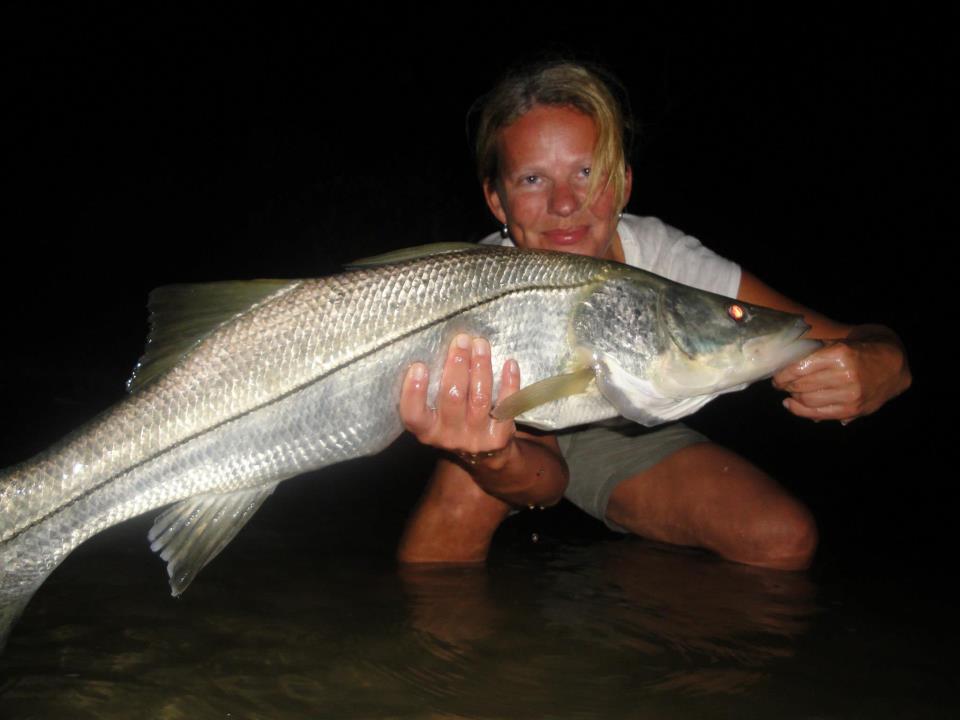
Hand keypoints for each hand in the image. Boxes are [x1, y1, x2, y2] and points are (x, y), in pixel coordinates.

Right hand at [400, 334, 520, 464]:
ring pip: (479, 399)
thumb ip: (433, 391)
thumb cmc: (454, 422)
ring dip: (481, 367)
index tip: (419, 365)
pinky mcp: (499, 437)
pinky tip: (510, 363)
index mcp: (427, 430)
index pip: (414, 414)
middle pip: (452, 398)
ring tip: (481, 344)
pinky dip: (510, 383)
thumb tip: (441, 346)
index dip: (414, 392)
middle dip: (457, 365)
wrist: (484, 457)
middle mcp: (449, 436)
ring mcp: (476, 438)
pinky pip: (506, 407)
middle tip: (461, 340)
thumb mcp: (436, 416)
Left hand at [773, 332, 910, 424]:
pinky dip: (801, 411)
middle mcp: (845, 375)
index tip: (776, 376)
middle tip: (780, 384)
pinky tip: (792, 405)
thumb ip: (811, 354)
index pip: (799, 368)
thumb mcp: (836, 344)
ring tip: (789, 393)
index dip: (782, 375)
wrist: (892, 364)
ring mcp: (850, 395)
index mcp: (839, 354)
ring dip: (793, 398)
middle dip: (786, 386)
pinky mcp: (853, 409)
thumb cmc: (857, 351)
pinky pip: (819, 414)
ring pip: (807, 401)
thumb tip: (784, 372)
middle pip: (801, 386)